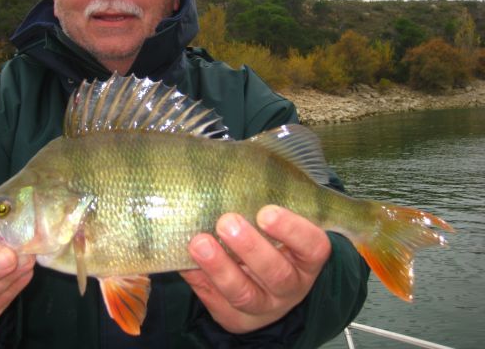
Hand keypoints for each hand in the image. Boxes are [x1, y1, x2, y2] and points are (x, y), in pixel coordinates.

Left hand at [180, 205, 330, 333]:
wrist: (264, 284)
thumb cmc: (269, 240)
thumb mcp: (276, 225)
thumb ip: (261, 205)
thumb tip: (225, 177)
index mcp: (307, 259)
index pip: (312, 245)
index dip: (291, 230)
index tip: (266, 211)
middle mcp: (290, 286)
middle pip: (276, 273)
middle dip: (250, 248)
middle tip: (226, 222)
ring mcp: (263, 306)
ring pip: (244, 294)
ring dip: (219, 268)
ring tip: (199, 243)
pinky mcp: (236, 319)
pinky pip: (216, 303)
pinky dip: (199, 280)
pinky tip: (185, 261)